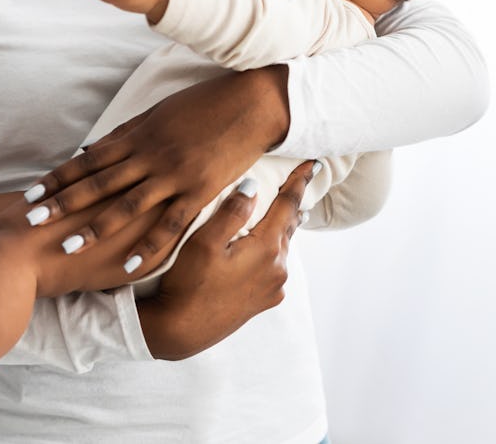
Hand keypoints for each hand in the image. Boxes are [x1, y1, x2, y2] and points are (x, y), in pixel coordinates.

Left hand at [23, 66, 289, 273]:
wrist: (251, 103)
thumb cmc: (203, 104)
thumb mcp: (157, 113)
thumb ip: (124, 135)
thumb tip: (90, 150)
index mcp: (137, 135)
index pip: (87, 161)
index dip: (58, 177)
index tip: (31, 193)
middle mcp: (149, 156)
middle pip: (98, 184)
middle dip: (62, 203)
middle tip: (31, 220)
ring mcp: (174, 175)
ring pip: (126, 206)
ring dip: (95, 227)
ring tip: (67, 245)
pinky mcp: (199, 192)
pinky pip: (169, 225)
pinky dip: (147, 246)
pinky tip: (127, 265)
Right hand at [138, 161, 316, 359]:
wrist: (181, 331)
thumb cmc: (188, 283)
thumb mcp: (204, 242)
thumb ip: (231, 212)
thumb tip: (253, 185)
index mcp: (267, 249)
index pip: (287, 205)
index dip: (299, 182)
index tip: (314, 164)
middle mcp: (277, 268)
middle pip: (288, 226)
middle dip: (294, 203)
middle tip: (304, 180)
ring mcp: (272, 288)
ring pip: (282, 247)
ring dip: (284, 227)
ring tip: (291, 212)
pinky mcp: (263, 301)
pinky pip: (274, 267)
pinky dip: (274, 250)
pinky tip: (268, 249)